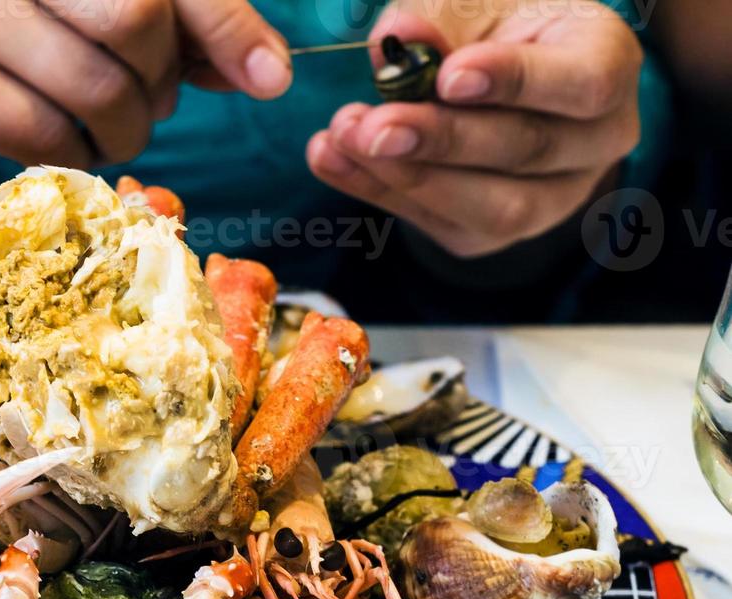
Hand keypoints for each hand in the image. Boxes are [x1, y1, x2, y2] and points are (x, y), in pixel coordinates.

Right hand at [0, 0, 291, 166]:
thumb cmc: (33, 23)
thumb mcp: (111, 8)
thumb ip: (189, 28)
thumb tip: (267, 73)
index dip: (225, 26)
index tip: (270, 79)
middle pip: (133, 20)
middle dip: (160, 79)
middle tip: (149, 97)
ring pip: (96, 91)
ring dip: (127, 130)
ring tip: (115, 126)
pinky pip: (49, 138)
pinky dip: (78, 154)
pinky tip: (72, 140)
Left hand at [306, 1, 642, 257]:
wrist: (487, 83)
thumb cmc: (493, 29)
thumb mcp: (472, 4)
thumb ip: (439, 18)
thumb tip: (398, 38)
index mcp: (606, 65)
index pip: (583, 83)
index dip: (516, 82)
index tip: (448, 76)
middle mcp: (595, 142)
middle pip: (526, 150)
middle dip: (442, 139)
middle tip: (373, 123)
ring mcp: (548, 200)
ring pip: (489, 207)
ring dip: (407, 176)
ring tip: (346, 137)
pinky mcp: (489, 234)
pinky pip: (434, 222)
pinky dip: (376, 190)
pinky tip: (333, 158)